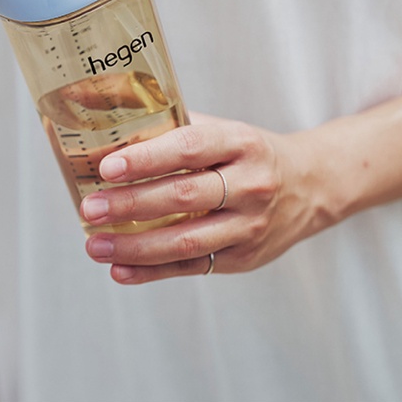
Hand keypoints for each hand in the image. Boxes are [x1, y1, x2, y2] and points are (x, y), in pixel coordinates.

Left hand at [82, 112, 340, 283]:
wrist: (311, 186)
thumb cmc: (250, 154)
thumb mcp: (224, 130)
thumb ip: (175, 130)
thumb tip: (109, 131)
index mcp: (241, 143)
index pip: (189, 148)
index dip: (147, 158)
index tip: (108, 166)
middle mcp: (250, 185)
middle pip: (183, 197)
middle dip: (130, 205)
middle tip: (90, 208)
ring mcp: (249, 226)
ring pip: (185, 241)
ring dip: (133, 246)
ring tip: (94, 244)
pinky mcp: (243, 258)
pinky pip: (191, 268)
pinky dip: (151, 272)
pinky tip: (119, 270)